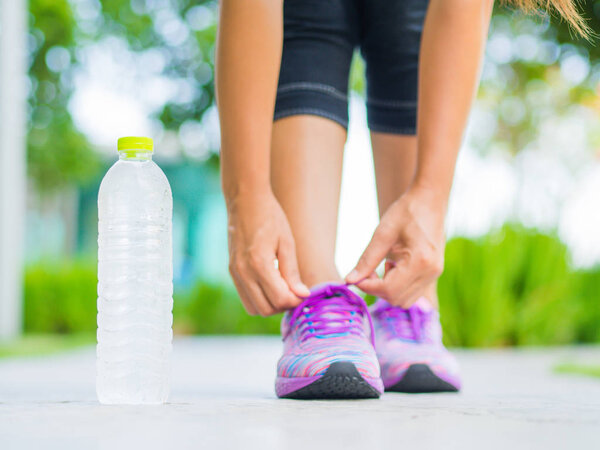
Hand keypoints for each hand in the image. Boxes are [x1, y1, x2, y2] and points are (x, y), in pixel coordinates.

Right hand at [226, 189, 309, 315]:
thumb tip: (301, 295)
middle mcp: (243, 273)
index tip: (304, 292)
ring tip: (283, 289)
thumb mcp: (287, 242)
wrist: (245, 201)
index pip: (279, 299)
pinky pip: (245, 297)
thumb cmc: (270, 217)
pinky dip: (259, 298)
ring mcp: (235, 273)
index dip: (295, 301)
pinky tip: (271, 284)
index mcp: (259, 264)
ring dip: (270, 305)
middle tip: (295, 293)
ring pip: (253, 308)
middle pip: (265, 310)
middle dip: (283, 306)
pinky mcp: (232, 271)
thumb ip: (292, 272)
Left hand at [345, 185, 445, 306]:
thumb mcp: (382, 234)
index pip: (389, 290)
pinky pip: (412, 292)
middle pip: (397, 299)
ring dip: (388, 290)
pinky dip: (398, 286)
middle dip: (377, 290)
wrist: (429, 200)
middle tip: (368, 271)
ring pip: (405, 300)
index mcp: (420, 261)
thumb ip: (366, 260)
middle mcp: (431, 272)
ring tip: (383, 265)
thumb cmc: (406, 212)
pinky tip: (394, 266)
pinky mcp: (433, 273)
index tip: (356, 277)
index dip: (368, 287)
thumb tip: (349, 280)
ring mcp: (434, 274)